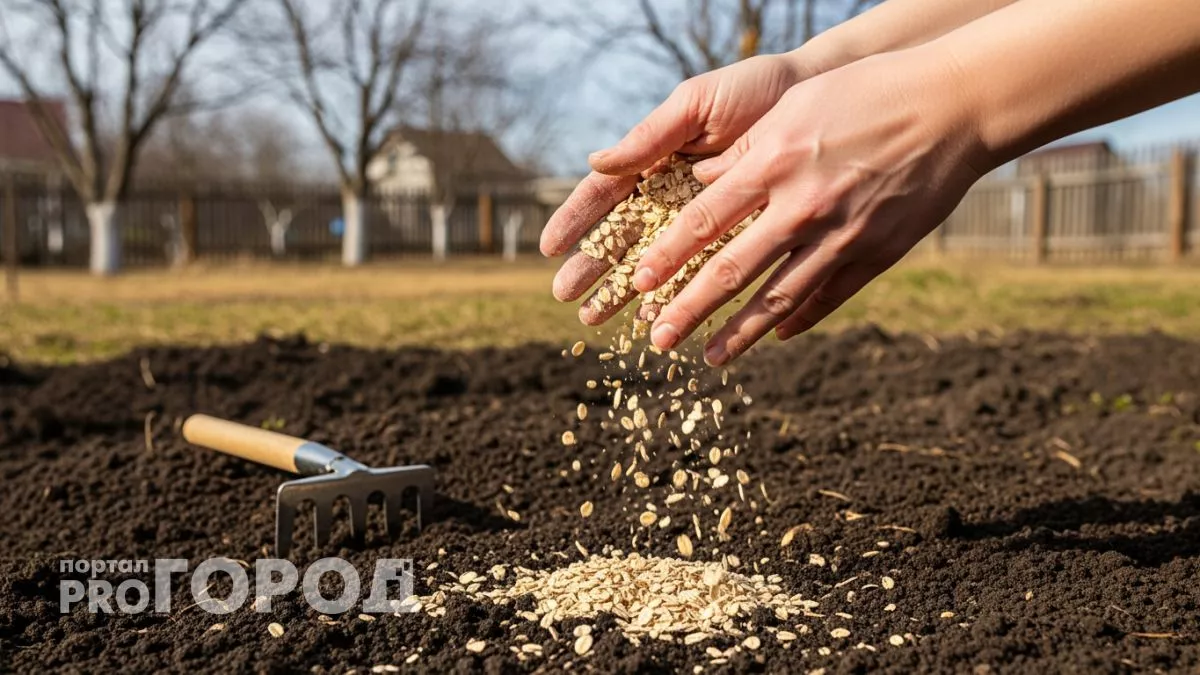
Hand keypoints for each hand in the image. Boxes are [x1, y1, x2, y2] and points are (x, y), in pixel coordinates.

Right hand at [539, 54, 810, 322]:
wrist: (820, 94)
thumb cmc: (753, 91)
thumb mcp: (697, 105)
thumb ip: (650, 136)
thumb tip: (595, 162)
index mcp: (654, 159)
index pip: (604, 195)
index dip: (576, 220)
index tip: (550, 248)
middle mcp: (671, 194)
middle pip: (621, 236)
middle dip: (593, 267)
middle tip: (565, 298)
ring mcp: (702, 219)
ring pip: (654, 261)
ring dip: (625, 292)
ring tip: (598, 321)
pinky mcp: (737, 236)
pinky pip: (701, 271)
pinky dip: (676, 294)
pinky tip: (653, 317)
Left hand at [633, 50, 988, 364]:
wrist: (953, 106)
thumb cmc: (867, 92)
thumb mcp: (795, 106)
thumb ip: (746, 150)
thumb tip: (700, 183)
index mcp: (774, 162)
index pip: (703, 220)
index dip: (667, 256)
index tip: (638, 284)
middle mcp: (802, 206)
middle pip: (731, 271)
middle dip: (688, 310)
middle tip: (658, 340)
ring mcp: (841, 236)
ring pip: (778, 298)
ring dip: (738, 333)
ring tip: (709, 358)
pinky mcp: (876, 254)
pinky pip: (828, 297)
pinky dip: (799, 320)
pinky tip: (775, 336)